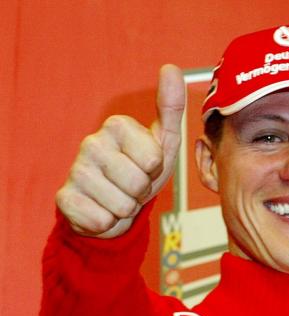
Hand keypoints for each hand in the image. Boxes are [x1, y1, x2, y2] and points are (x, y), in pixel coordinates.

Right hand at [55, 64, 184, 237]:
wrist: (112, 206)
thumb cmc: (141, 171)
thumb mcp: (164, 142)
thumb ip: (171, 108)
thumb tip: (172, 68)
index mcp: (117, 126)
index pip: (154, 158)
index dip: (155, 170)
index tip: (147, 166)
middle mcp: (91, 142)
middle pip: (138, 183)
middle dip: (142, 192)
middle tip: (133, 186)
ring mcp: (75, 170)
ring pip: (122, 205)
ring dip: (126, 208)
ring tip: (119, 196)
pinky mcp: (64, 198)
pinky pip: (101, 220)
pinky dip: (107, 222)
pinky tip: (101, 209)